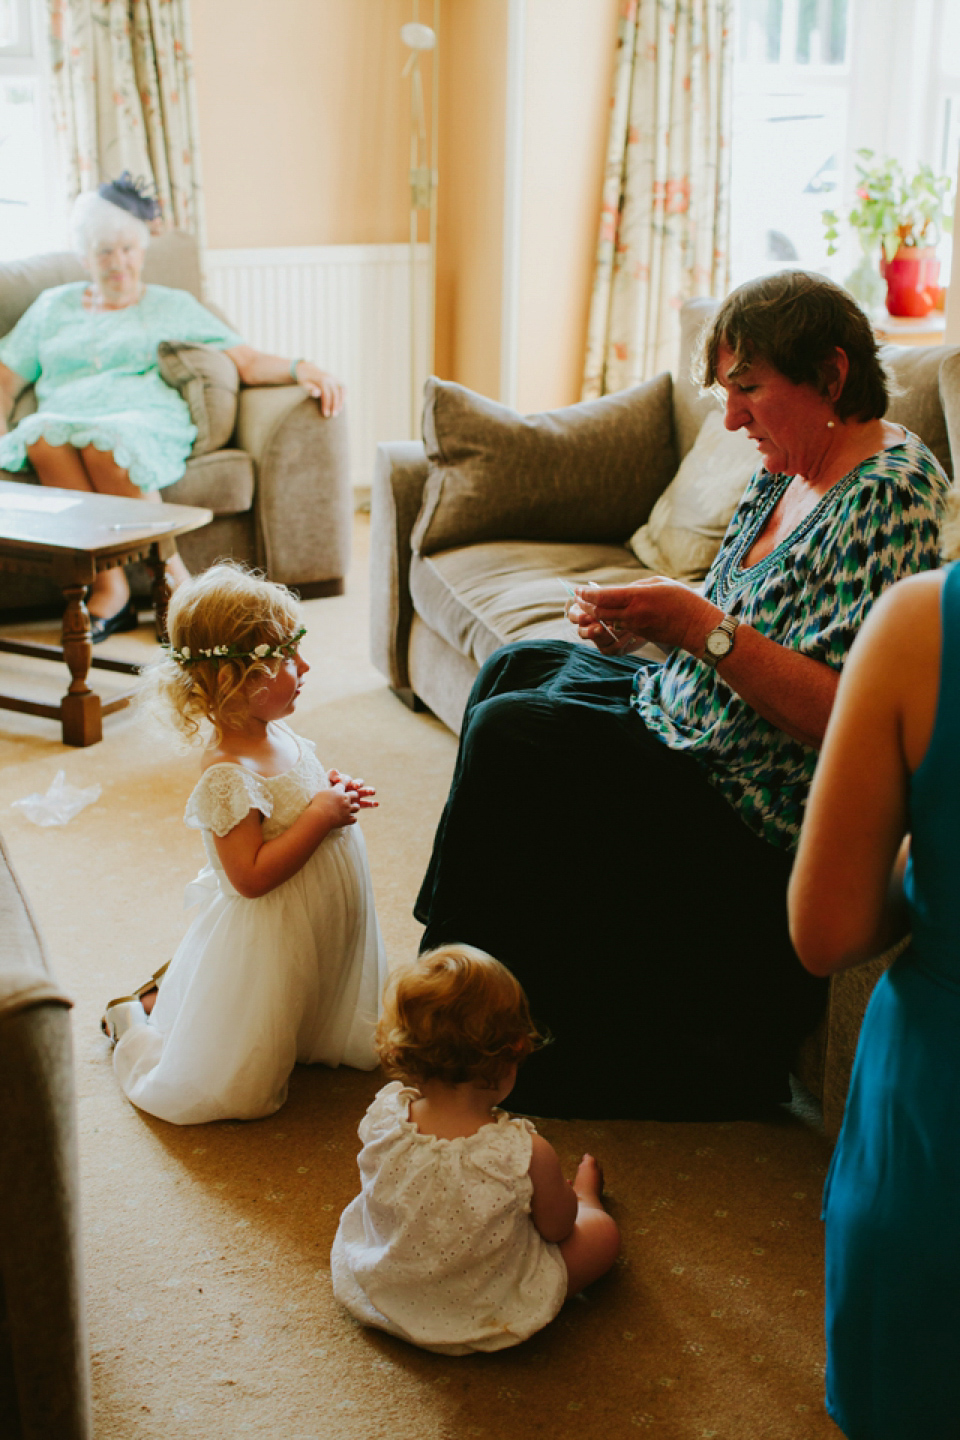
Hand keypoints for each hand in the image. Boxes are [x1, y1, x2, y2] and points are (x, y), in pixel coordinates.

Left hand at [294, 361, 344, 416]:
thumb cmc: (304, 380)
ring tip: (338, 411)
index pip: (327, 394)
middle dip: (335, 405)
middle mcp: (330, 378)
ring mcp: (334, 378)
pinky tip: (340, 405)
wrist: (307, 369)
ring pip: (342, 391)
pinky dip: (343, 396)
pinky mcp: (336, 379)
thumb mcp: (304, 384)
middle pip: (335, 393)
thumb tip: (317, 393)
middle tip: (333, 415)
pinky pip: (343, 388)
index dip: (327, 405)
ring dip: (341, 402)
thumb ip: (310, 389)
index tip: (325, 414)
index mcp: (322, 380)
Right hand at [310, 781, 359, 828]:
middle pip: (354, 794)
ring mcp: (347, 809)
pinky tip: (347, 819)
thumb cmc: (317, 805)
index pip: (343, 784)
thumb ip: (328, 792)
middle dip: (353, 795)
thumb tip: (331, 792)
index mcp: (338, 791)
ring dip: (354, 807)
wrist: (319, 817)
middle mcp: (345, 799)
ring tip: (349, 809)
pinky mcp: (347, 819)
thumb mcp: (321, 794)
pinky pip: (354, 819)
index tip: (342, 786)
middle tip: (348, 798)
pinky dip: (351, 819)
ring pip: (357, 807)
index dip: (342, 785)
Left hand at [327, 768, 377, 808]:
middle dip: (364, 788)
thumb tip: (337, 774)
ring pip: (363, 794)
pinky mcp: (354, 805)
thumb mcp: (325, 781)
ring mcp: (353, 796)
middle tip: (370, 791)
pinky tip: (377, 804)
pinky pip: (363, 804)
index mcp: (343, 781)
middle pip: (359, 785)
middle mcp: (350, 788)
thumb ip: (331, 775)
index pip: (350, 780)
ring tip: (374, 794)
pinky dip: (371, 804)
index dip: (353, 783)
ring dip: (369, 793)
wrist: (321, 804)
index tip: (355, 786)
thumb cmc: (323, 789)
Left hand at [569, 578, 718, 655]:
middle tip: (577, 599)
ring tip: (586, 608)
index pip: (603, 596)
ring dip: (594, 616)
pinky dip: (608, 621)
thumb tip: (619, 590)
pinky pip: (618, 627)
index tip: (577, 590)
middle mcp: (632, 613)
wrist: (696, 626)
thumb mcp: (658, 583)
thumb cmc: (682, 600)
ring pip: (606, 622)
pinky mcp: (638, 635)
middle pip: (599, 612)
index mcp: (637, 596)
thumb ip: (636, 586)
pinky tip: (605, 615)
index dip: (586, 594)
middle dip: (584, 606)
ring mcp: (634, 626)